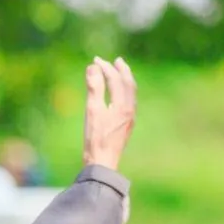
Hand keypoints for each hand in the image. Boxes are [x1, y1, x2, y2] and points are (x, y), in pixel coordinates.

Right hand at [83, 56, 136, 170]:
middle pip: (129, 85)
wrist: (103, 163)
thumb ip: (94, 88)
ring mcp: (130, 118)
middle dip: (122, 71)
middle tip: (117, 61)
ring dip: (125, 81)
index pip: (116, 80)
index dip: (106, 68)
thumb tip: (93, 67)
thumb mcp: (92, 111)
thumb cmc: (96, 138)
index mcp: (122, 105)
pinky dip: (125, 92)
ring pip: (131, 94)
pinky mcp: (126, 126)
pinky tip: (119, 95)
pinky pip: (129, 102)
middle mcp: (130, 110)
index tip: (96, 61)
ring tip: (120, 73)